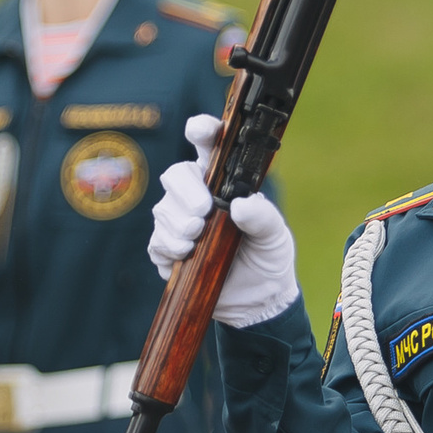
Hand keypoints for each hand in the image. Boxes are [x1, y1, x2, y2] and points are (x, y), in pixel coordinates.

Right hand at [148, 116, 300, 328]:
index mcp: (224, 183)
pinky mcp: (168, 250)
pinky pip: (156, 241)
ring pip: (163, 210)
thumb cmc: (267, 257)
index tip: (200, 130)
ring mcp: (179, 222)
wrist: (257, 302)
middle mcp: (197, 196)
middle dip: (186, 192)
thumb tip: (242, 204)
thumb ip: (263, 218)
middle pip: (176, 175)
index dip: (202, 131)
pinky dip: (168, 246)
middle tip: (203, 213)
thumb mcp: (275, 237)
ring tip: (196, 240)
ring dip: (179, 225)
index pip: (208, 148)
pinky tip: (184, 255)